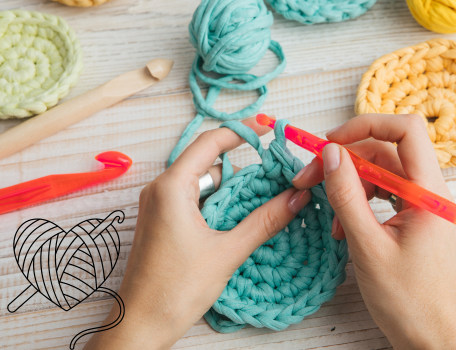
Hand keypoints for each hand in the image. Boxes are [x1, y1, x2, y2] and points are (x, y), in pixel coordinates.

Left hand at [84, 118, 310, 349]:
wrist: (140, 325)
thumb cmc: (175, 290)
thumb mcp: (227, 251)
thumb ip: (264, 221)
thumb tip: (297, 197)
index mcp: (171, 187)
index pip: (209, 143)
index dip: (240, 132)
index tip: (266, 130)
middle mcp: (161, 190)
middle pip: (208, 164)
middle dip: (241, 169)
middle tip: (274, 177)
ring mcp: (159, 206)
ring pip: (202, 184)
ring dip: (231, 191)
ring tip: (262, 203)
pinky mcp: (162, 222)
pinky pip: (193, 200)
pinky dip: (217, 205)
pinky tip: (238, 220)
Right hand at [292, 114, 455, 349]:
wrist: (431, 339)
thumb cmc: (409, 301)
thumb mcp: (368, 246)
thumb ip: (347, 195)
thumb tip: (329, 153)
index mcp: (429, 191)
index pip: (405, 130)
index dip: (366, 125)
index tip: (330, 141)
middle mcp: (428, 191)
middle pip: (383, 152)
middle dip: (343, 161)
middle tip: (307, 178)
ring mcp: (420, 205)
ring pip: (378, 174)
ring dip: (348, 185)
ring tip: (327, 212)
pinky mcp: (411, 219)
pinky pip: (381, 196)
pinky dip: (358, 203)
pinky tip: (342, 225)